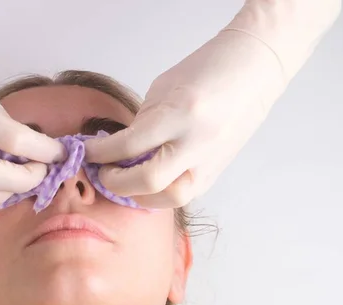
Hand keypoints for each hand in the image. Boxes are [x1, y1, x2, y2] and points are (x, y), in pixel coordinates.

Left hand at [84, 0, 340, 207]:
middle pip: (148, 181)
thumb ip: (141, 123)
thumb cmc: (205, 70)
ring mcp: (211, 161)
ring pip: (170, 198)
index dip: (101, 154)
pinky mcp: (218, 171)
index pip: (130, 145)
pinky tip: (145, 185)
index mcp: (180, 113)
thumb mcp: (163, 89)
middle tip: (102, 172)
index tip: (87, 153)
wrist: (255, 69)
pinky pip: (184, 194)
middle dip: (115, 181)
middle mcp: (197, 142)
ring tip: (124, 182)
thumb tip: (118, 149)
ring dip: (139, 196)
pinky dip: (160, 194)